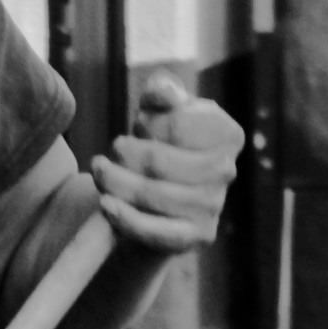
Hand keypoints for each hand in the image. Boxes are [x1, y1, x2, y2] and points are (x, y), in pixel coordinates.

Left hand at [92, 74, 244, 253]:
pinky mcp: (197, 236)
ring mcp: (213, 206)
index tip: (140, 126)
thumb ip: (161, 92)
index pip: (175, 125)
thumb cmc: (160, 142)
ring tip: (100, 172)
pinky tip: (106, 205)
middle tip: (113, 150)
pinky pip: (156, 230)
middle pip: (158, 161)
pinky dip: (126, 218)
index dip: (148, 124)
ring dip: (115, 182)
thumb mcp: (159, 111)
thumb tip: (162, 92)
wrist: (158, 196)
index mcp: (227, 133)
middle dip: (125, 153)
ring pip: (150, 194)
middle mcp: (227, 170)